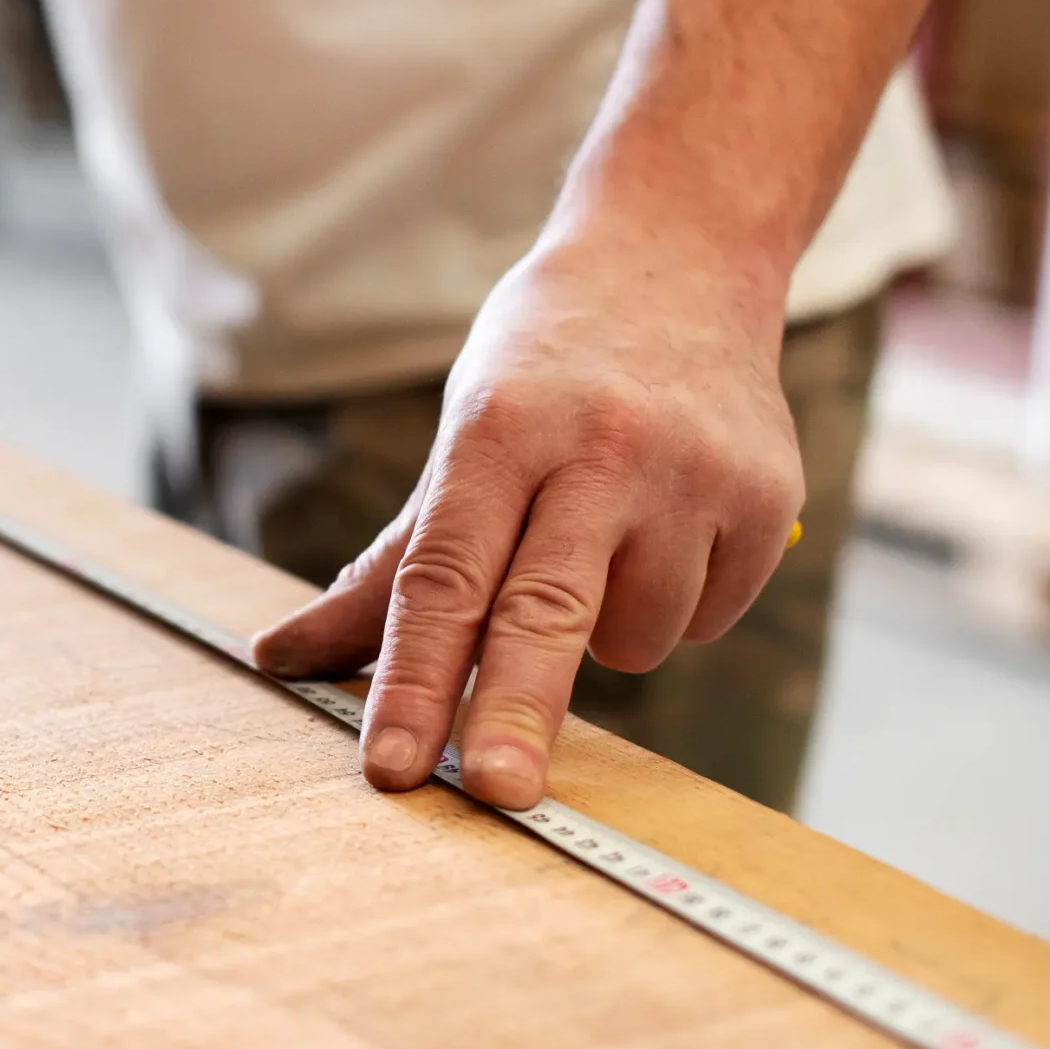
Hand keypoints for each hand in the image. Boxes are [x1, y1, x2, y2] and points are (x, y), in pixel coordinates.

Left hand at [249, 215, 803, 808]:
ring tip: (602, 538)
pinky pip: (704, 620)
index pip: (443, 579)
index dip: (413, 681)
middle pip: (544, 610)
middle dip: (515, 712)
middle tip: (496, 795)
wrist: (679, 254)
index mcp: (500, 430)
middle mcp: (602, 447)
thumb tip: (278, 659)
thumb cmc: (543, 365)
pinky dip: (674, 605)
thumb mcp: (458, 437)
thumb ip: (388, 566)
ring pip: (634, 637)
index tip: (391, 767)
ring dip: (604, 633)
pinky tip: (667, 526)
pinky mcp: (771, 501)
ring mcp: (695, 473)